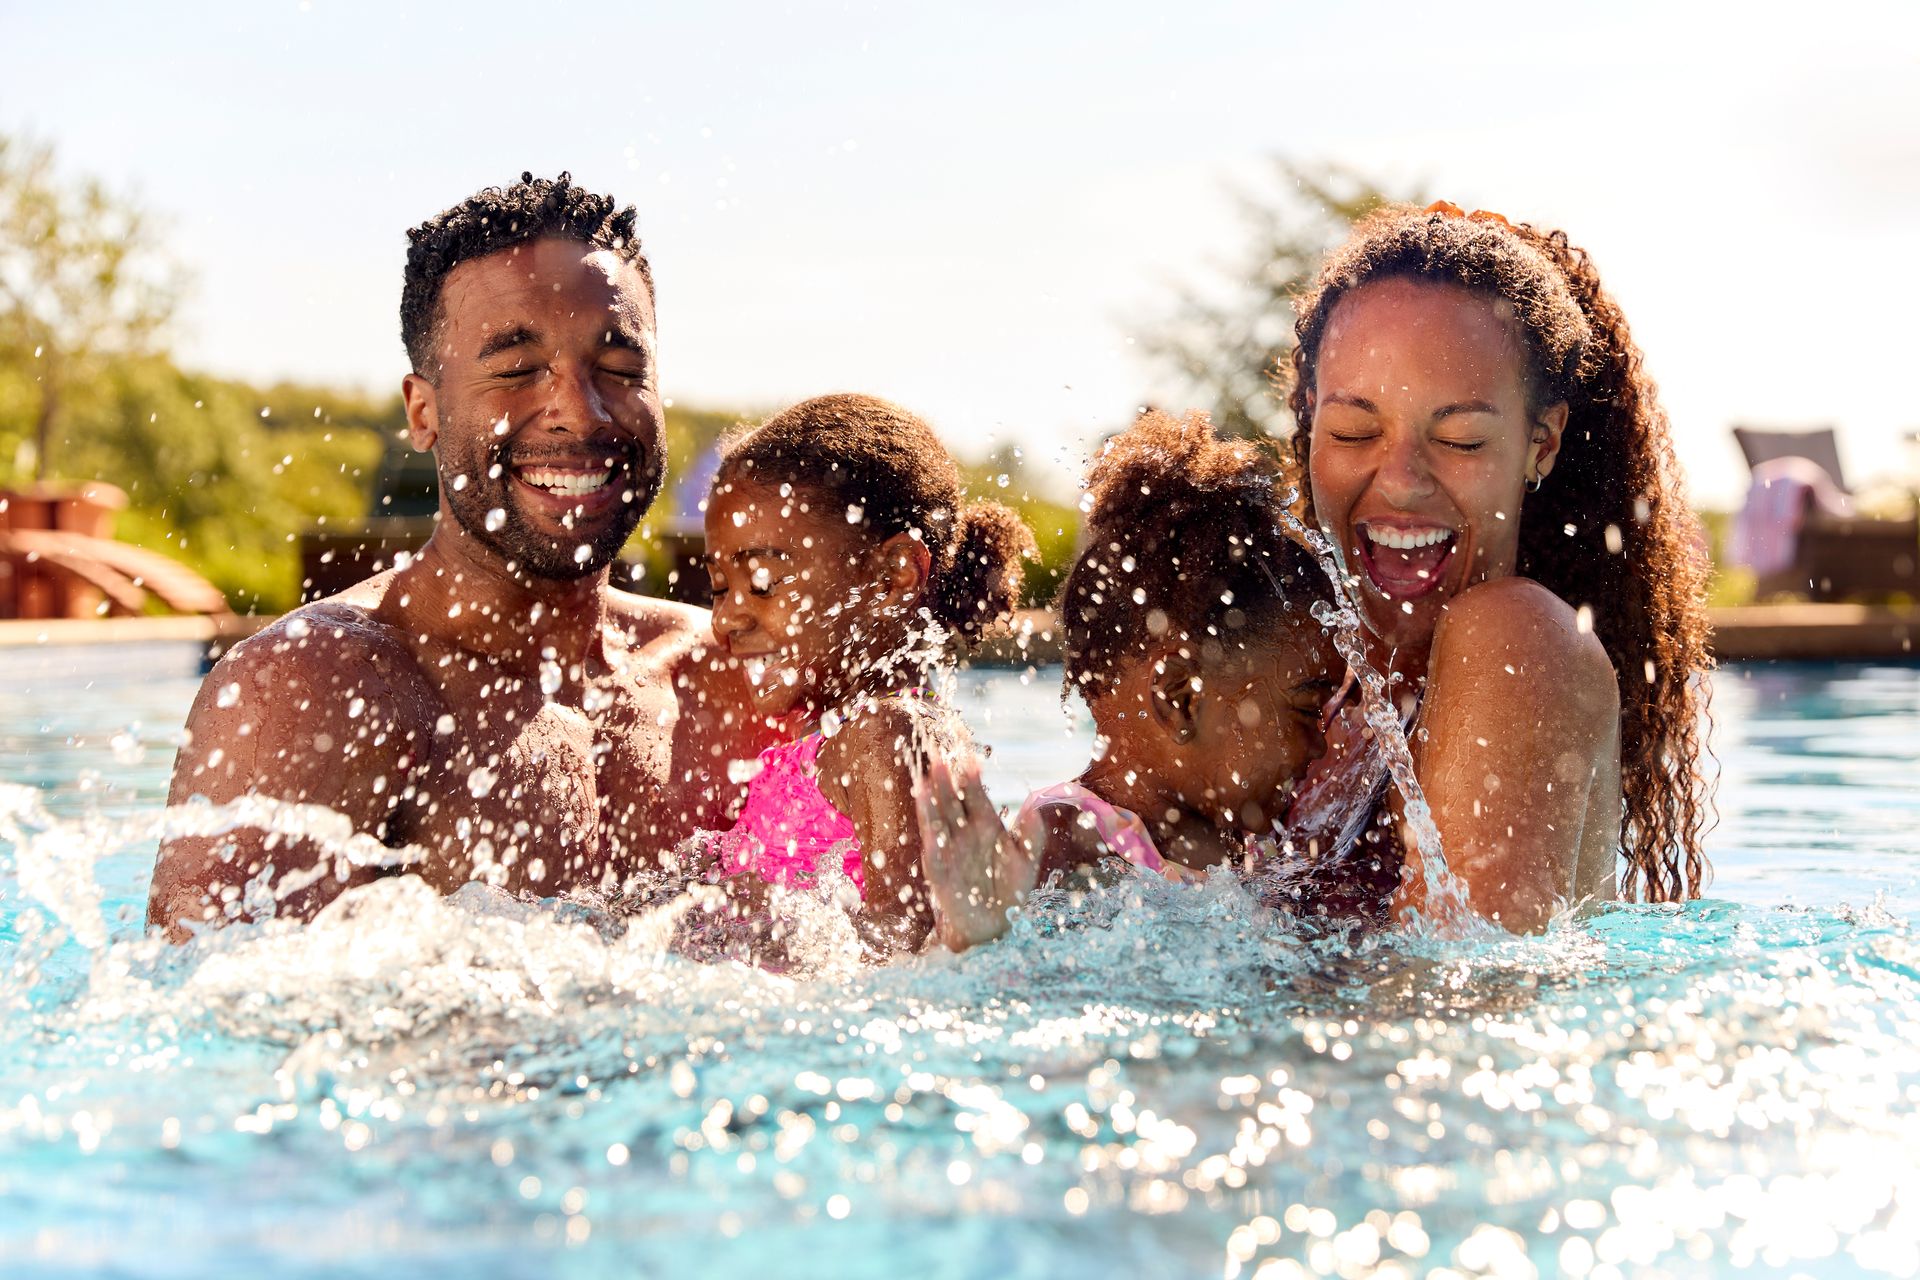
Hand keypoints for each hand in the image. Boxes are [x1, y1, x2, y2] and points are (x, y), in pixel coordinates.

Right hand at [913, 757, 1038, 951]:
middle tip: (940, 760)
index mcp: (985, 824)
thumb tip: (1033, 807)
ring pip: (937, 823)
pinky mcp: (940, 873)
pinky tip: (930, 832)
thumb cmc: (1011, 888)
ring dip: (931, 805)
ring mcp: (949, 851)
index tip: (971, 760)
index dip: (972, 778)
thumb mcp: (1026, 860)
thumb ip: (1031, 835)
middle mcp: (964, 833)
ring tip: (925, 783)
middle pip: (951, 802)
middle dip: (946, 783)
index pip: (975, 795)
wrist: (996, 923)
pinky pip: (935, 857)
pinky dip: (932, 844)